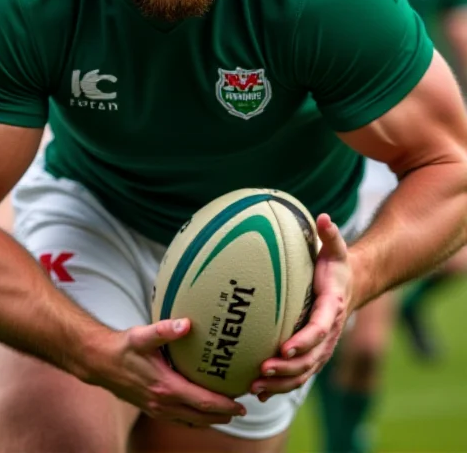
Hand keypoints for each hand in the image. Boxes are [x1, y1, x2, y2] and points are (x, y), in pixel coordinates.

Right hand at [89, 317, 246, 426]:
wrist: (99, 362)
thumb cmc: (123, 347)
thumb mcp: (142, 335)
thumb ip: (165, 329)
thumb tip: (187, 323)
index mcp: (165, 387)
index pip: (201, 402)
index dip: (223, 405)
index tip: (241, 403)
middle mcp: (162, 402)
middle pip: (199, 417)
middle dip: (222, 415)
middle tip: (242, 409)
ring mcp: (156, 408)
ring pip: (189, 421)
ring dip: (209, 419)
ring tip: (226, 412)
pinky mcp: (151, 407)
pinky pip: (178, 419)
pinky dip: (193, 419)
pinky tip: (199, 411)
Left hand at [250, 214, 351, 400]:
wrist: (353, 286)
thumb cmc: (337, 266)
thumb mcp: (336, 249)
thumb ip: (331, 235)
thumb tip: (325, 217)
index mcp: (332, 310)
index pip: (319, 330)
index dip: (303, 341)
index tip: (284, 347)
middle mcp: (329, 334)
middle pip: (310, 360)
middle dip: (287, 369)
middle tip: (262, 370)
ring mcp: (322, 348)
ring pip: (303, 373)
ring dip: (281, 383)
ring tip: (255, 386)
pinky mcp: (313, 354)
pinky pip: (298, 374)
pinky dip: (280, 385)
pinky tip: (256, 390)